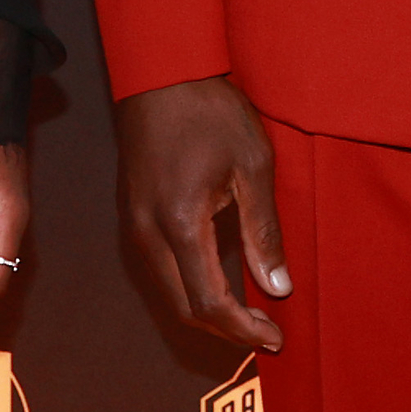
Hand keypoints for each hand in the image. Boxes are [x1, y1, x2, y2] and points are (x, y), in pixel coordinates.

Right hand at [117, 76, 287, 351]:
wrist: (161, 74)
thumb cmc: (210, 112)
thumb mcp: (253, 167)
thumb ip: (263, 231)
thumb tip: (278, 287)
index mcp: (180, 223)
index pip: (207, 302)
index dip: (242, 329)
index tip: (275, 337)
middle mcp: (148, 234)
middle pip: (183, 308)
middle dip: (226, 330)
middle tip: (267, 333)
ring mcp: (134, 227)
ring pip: (169, 293)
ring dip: (208, 312)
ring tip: (250, 314)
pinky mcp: (132, 217)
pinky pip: (160, 271)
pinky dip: (191, 289)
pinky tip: (220, 283)